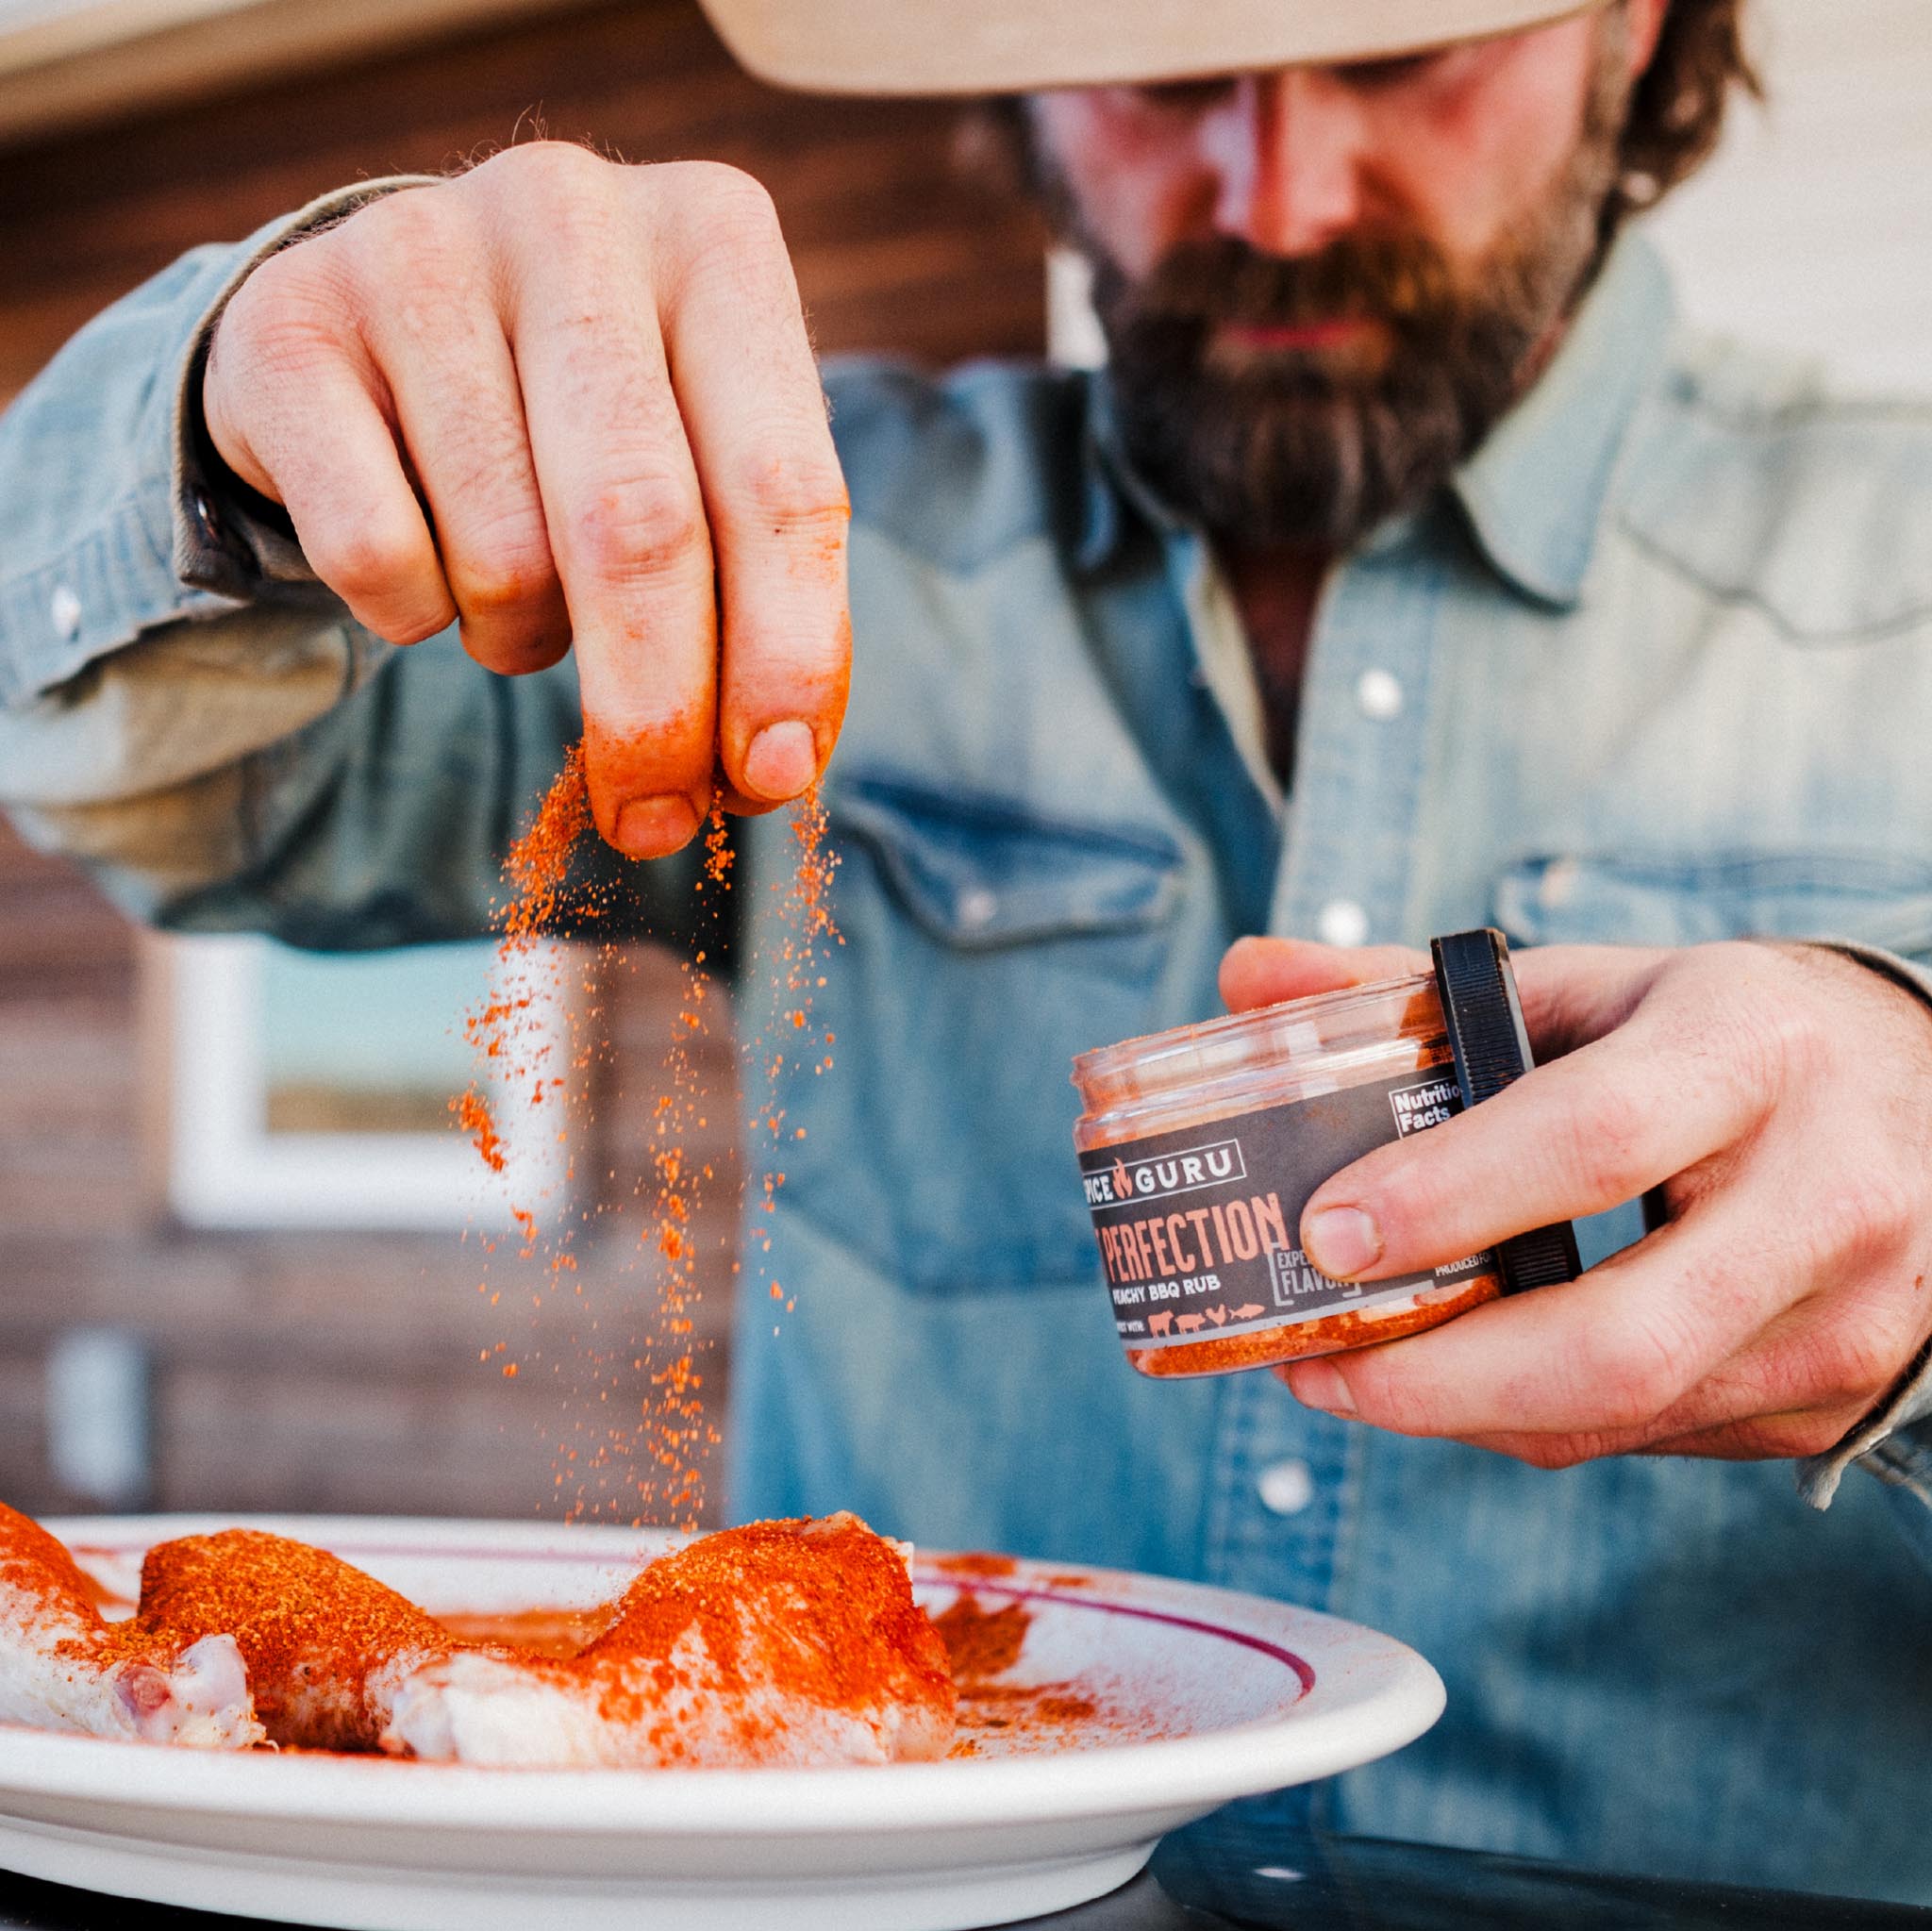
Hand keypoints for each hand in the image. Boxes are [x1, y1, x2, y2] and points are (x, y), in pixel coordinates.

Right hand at [202, 145, 850, 857]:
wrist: (387, 327)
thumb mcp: (706, 477)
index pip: (784, 486)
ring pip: (502, 555)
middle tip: (655, 819)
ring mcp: (416, 250)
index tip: (774, 778)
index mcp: (717, 242)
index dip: (787, 654)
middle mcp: (572, 212)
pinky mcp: (285, 321)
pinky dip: (413, 614)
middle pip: (639, 528)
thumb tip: (775, 769)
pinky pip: (376, 557)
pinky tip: (422, 558)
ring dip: (522, 640)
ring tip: (519, 595)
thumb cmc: (590, 427)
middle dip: (656, 708)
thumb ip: (762, 604)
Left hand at [1218, 935, 1931, 1466]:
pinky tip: (1453, 1384)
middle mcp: (1820, 1196)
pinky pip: (1650, 1437)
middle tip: (1313, 1363)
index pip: (1589, 1142)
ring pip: (1623, 1412)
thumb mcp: (1594, 983)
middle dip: (1436, 1376)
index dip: (1447, 1199)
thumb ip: (1411, 990)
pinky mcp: (1829, 1397)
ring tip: (1345, 1378)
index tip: (1325, 1234)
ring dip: (1461, 1415)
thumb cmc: (1732, 1034)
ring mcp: (1840, 1317)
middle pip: (1615, 1337)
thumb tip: (1245, 976)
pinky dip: (1533, 1422)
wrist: (1927, 1102)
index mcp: (1748, 1054)